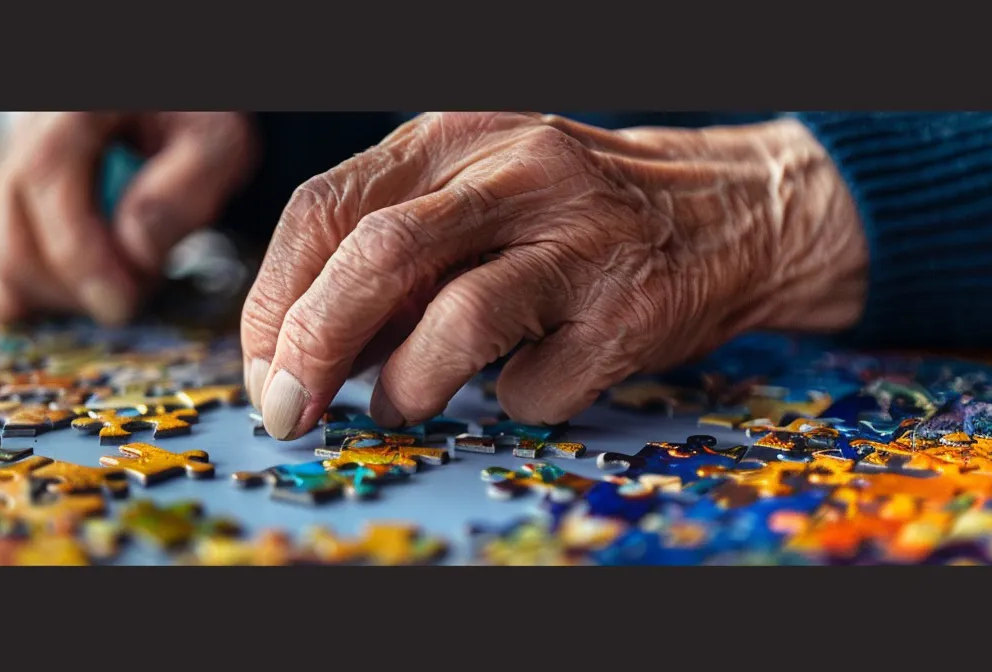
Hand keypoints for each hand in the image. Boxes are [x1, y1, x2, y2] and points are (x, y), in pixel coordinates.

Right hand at [0, 112, 258, 323]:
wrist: (187, 117)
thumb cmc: (202, 123)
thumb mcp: (216, 145)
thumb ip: (181, 193)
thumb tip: (134, 249)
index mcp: (75, 105)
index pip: (47, 174)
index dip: (76, 250)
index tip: (119, 303)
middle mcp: (32, 127)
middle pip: (11, 217)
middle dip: (66, 283)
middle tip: (130, 303)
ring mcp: (17, 162)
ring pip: (1, 242)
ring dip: (52, 291)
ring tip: (121, 290)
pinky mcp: (20, 196)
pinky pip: (2, 249)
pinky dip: (30, 288)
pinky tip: (74, 304)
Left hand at [240, 112, 867, 439]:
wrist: (726, 210)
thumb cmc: (570, 213)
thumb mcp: (473, 192)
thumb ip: (387, 252)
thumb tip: (295, 350)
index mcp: (453, 139)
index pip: (324, 209)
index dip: (274, 300)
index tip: (264, 365)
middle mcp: (515, 174)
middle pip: (376, 257)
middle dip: (312, 347)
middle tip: (291, 408)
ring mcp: (578, 243)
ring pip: (457, 320)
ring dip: (404, 386)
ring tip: (399, 405)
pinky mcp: (629, 315)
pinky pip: (535, 385)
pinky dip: (508, 403)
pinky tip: (522, 382)